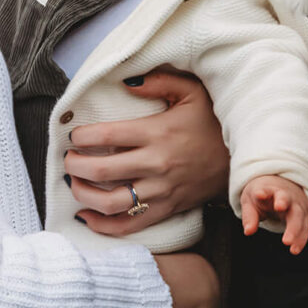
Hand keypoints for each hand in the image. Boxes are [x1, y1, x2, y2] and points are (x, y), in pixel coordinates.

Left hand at [66, 68, 229, 237]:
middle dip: (74, 165)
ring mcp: (160, 191)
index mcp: (157, 133)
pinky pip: (129, 224)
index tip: (73, 136)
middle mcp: (155, 164)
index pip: (106, 136)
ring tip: (74, 183)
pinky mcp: (166, 210)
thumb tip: (125, 82)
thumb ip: (159, 82)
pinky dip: (103, 225)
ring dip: (83, 194)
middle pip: (101, 171)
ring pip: (110, 202)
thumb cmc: (211, 123)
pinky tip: (87, 215)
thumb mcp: (192, 92)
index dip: (81, 137)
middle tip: (68, 159)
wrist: (240, 160)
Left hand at [240, 174, 307, 253]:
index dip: (263, 193)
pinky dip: (301, 239)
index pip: (266, 190)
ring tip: (290, 245)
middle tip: (283, 233)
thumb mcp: (251, 202)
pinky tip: (295, 249)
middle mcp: (286, 195)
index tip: (259, 195)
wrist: (282, 185)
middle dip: (285, 213)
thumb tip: (248, 231)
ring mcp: (297, 205)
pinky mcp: (305, 215)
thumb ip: (249, 216)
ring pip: (299, 216)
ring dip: (296, 231)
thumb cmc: (264, 196)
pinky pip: (305, 227)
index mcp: (270, 190)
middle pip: (286, 201)